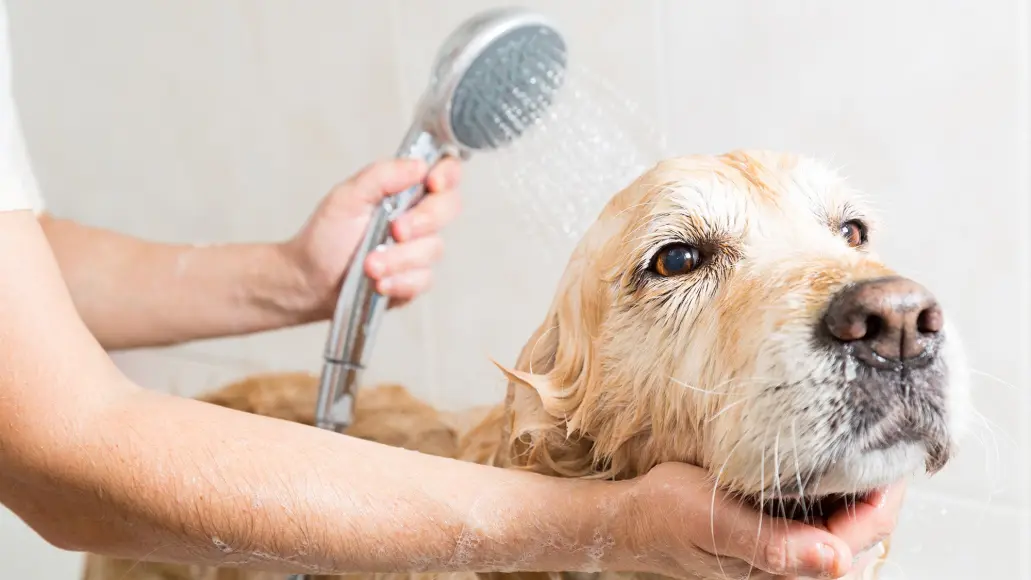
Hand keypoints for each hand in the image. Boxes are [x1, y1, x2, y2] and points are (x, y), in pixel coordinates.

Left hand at [284, 157, 461, 315]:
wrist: (309, 280)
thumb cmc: (326, 236)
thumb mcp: (346, 197)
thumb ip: (382, 176)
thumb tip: (419, 165)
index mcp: (404, 190)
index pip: (444, 172)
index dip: (448, 174)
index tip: (432, 183)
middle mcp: (418, 216)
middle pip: (449, 208)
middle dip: (423, 220)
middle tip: (395, 230)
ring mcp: (419, 249)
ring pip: (433, 248)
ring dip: (399, 258)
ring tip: (369, 265)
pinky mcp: (415, 279)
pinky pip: (424, 279)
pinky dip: (400, 281)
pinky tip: (379, 283)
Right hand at [612, 463, 902, 578]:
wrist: (631, 518)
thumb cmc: (665, 518)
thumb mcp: (716, 520)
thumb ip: (775, 545)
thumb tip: (835, 561)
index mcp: (786, 568)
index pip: (864, 533)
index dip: (887, 493)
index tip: (898, 451)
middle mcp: (793, 567)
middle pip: (865, 531)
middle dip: (881, 489)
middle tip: (892, 438)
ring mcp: (786, 552)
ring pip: (847, 524)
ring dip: (861, 489)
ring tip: (871, 445)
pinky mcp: (775, 536)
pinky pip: (823, 518)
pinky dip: (837, 490)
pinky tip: (833, 464)